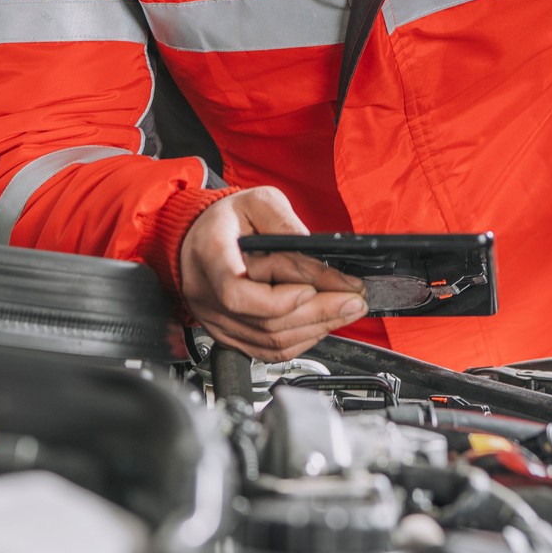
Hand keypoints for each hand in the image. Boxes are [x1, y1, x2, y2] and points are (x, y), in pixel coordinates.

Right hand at [178, 185, 366, 360]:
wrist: (198, 237)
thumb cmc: (227, 218)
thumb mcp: (259, 202)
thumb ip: (286, 225)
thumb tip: (316, 254)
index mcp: (210, 254)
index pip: (238, 291)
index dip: (280, 298)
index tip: (317, 287)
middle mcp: (207, 293)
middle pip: (265, 321)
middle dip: (318, 312)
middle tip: (353, 300)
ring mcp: (215, 318)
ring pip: (269, 342)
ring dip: (315, 329)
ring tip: (346, 311)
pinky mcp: (227, 334)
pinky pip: (266, 350)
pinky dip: (299, 340)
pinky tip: (321, 324)